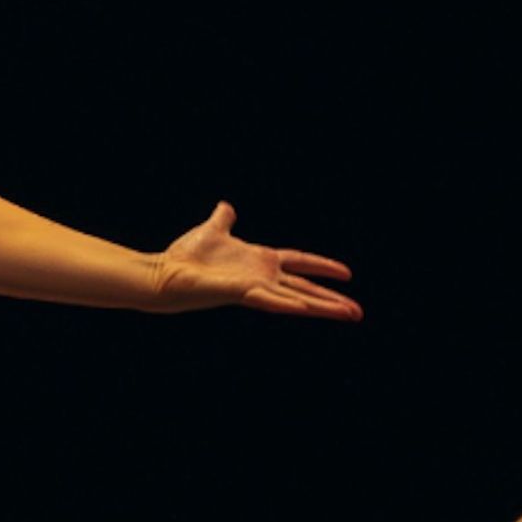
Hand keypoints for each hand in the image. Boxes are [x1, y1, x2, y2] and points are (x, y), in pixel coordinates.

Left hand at [151, 203, 362, 320]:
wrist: (163, 272)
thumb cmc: (185, 256)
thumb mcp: (213, 230)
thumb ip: (224, 220)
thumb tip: (226, 206)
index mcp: (260, 262)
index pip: (299, 264)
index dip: (322, 267)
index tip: (346, 274)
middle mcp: (262, 277)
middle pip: (305, 289)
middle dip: (332, 300)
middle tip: (357, 312)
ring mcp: (254, 288)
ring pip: (297, 299)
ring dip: (323, 307)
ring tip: (349, 314)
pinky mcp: (243, 294)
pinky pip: (271, 300)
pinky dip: (289, 305)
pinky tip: (308, 309)